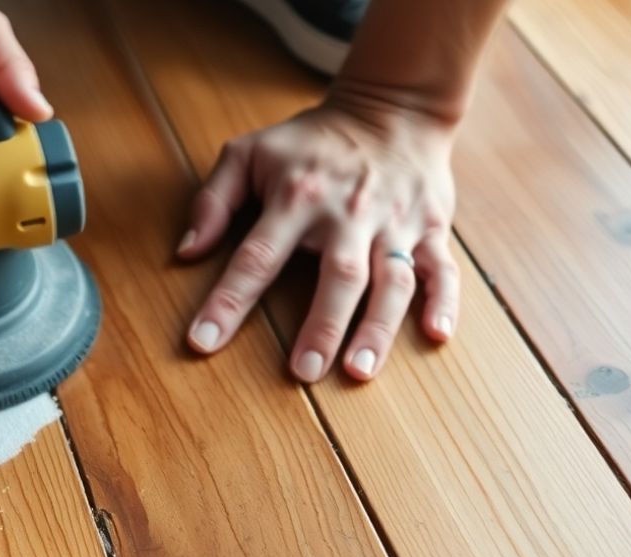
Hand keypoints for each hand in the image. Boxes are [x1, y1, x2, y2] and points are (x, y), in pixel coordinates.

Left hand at [179, 95, 460, 381]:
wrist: (391, 109)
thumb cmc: (312, 141)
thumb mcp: (249, 152)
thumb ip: (213, 200)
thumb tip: (186, 252)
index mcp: (297, 197)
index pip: (256, 257)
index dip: (228, 302)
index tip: (203, 343)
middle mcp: (348, 215)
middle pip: (337, 276)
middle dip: (321, 327)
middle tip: (304, 373)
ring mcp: (394, 224)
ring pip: (391, 281)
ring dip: (377, 327)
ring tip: (360, 370)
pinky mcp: (431, 229)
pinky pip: (442, 270)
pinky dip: (444, 302)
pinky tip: (437, 335)